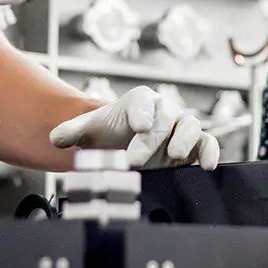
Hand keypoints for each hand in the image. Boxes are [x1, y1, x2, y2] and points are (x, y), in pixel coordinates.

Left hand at [49, 86, 219, 169]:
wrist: (127, 145)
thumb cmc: (111, 133)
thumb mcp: (90, 132)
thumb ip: (72, 133)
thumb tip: (55, 139)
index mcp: (139, 101)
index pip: (142, 102)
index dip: (141, 112)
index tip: (137, 125)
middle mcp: (164, 111)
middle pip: (164, 117)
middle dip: (151, 138)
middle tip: (135, 160)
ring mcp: (181, 128)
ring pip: (190, 126)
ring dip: (184, 140)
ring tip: (175, 157)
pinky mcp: (195, 146)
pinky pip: (208, 144)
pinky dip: (211, 152)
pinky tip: (207, 167)